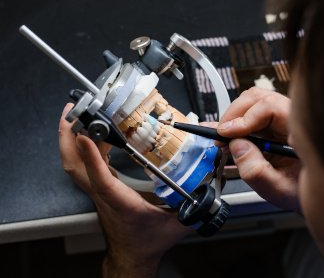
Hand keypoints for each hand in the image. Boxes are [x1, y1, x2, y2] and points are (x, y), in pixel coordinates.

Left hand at [58, 103, 189, 277]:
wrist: (132, 255)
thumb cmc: (147, 241)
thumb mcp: (177, 224)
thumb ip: (195, 205)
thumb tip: (211, 184)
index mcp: (121, 202)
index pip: (101, 180)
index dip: (92, 157)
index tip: (87, 135)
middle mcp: (103, 194)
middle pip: (75, 165)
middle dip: (68, 136)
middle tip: (73, 111)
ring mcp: (97, 191)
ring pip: (74, 164)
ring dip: (70, 138)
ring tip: (75, 116)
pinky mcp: (99, 188)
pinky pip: (82, 164)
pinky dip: (82, 145)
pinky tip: (89, 133)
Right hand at [217, 87, 300, 211]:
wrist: (316, 194)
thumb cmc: (303, 192)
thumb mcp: (278, 189)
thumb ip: (255, 171)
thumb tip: (236, 145)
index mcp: (301, 131)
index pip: (270, 107)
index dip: (244, 118)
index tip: (226, 133)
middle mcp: (294, 119)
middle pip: (259, 98)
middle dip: (234, 114)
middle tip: (221, 134)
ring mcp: (284, 119)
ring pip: (254, 103)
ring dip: (234, 118)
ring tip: (224, 137)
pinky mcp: (275, 123)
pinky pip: (252, 114)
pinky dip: (237, 124)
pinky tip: (228, 137)